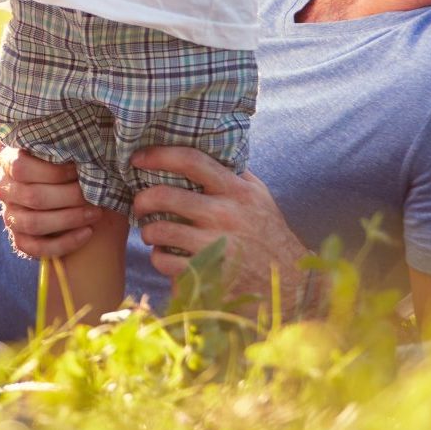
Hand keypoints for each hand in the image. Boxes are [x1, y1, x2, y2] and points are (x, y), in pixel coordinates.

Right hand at [0, 146, 101, 258]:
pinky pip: (38, 248)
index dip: (54, 171)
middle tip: (97, 194)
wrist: (53, 193)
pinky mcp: (20, 240)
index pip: (22, 168)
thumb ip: (62, 153)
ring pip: (35, 223)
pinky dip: (66, 243)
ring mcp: (10, 216)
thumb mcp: (55, 154)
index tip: (80, 170)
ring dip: (70, 219)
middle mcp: (3, 190)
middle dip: (69, 196)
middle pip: (33, 197)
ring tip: (96, 213)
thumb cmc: (60, 169)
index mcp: (8, 162)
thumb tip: (86, 152)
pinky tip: (88, 232)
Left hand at [131, 146, 312, 309]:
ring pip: (159, 230)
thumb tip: (205, 143)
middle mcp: (226, 215)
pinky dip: (158, 258)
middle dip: (141, 200)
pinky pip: (164, 261)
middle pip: (164, 196)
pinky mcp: (210, 275)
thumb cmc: (269, 234)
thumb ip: (233, 173)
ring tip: (152, 232)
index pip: (191, 161)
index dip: (158, 155)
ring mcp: (217, 246)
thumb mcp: (258, 196)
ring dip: (148, 231)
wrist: (294, 286)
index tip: (137, 158)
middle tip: (139, 205)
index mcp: (237, 191)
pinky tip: (165, 256)